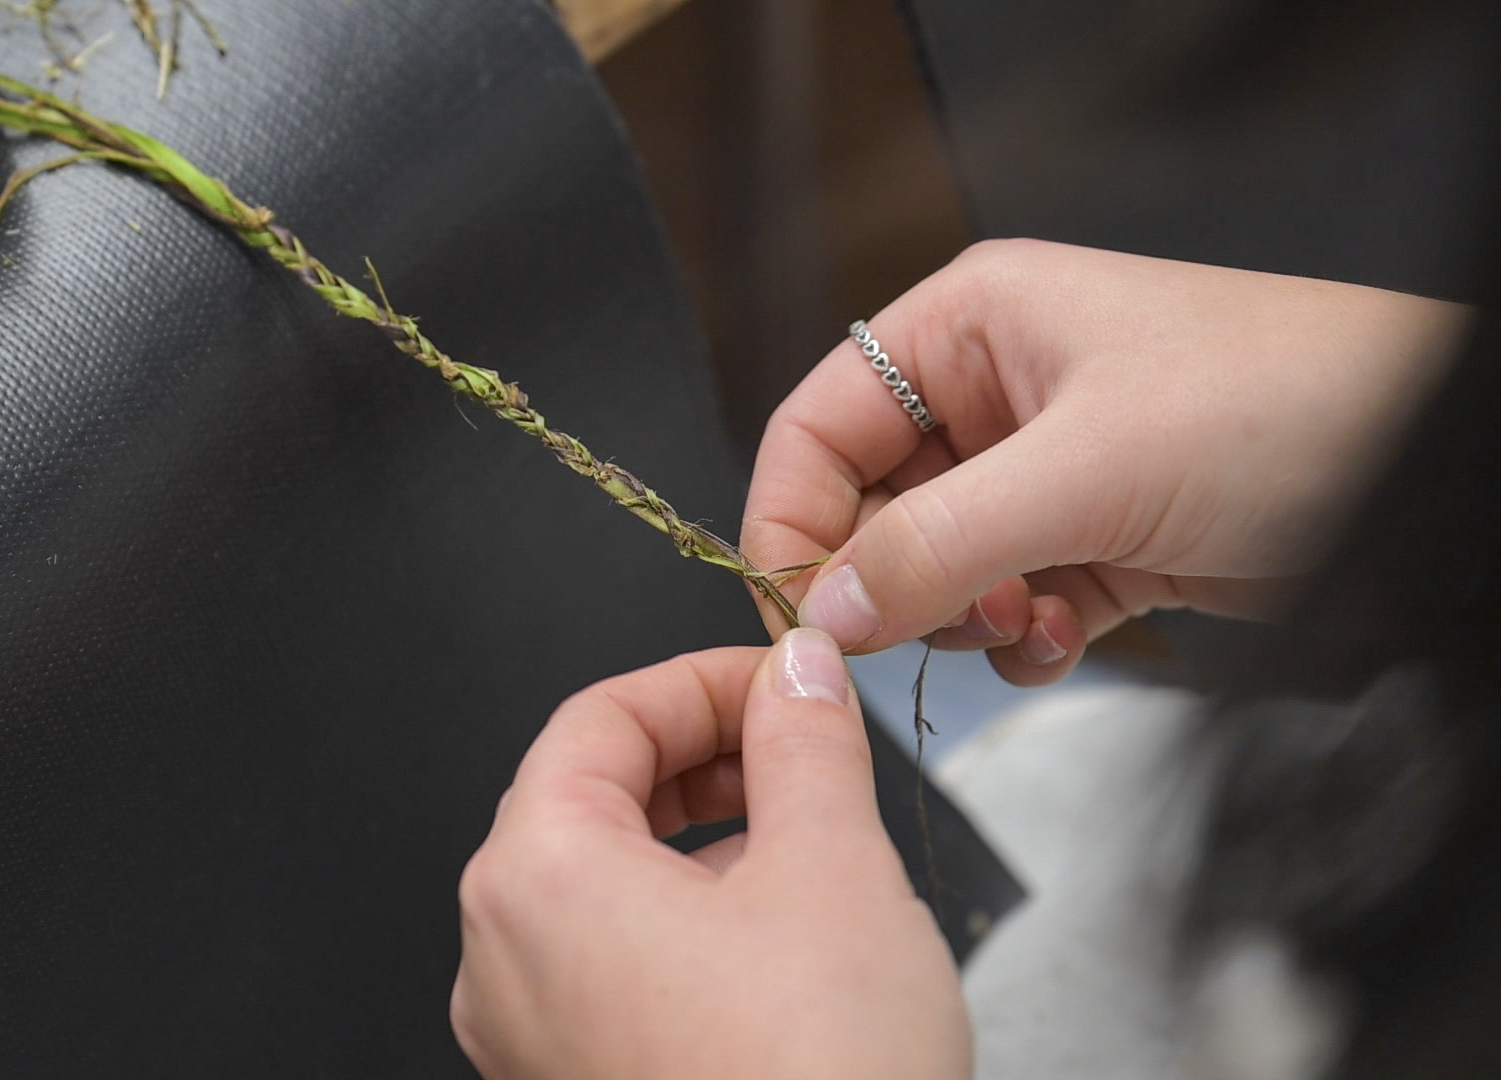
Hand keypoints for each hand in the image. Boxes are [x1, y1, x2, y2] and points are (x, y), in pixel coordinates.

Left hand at [450, 630, 968, 1079]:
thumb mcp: (832, 868)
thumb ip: (804, 742)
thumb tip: (797, 672)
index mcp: (536, 878)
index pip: (598, 720)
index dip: (701, 683)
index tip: (780, 681)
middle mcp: (503, 958)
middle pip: (588, 798)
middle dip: (702, 759)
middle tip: (800, 748)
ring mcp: (528, 1036)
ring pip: (602, 886)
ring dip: (698, 839)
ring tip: (802, 843)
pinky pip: (609, 967)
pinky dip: (681, 922)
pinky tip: (772, 940)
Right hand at [743, 239, 1471, 683]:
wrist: (1440, 466)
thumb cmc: (1291, 405)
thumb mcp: (1088, 472)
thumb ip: (936, 545)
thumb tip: (823, 608)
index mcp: (973, 325)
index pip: (820, 425)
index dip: (791, 518)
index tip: (793, 612)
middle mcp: (998, 393)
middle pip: (871, 507)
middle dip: (898, 579)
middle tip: (933, 622)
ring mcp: (1049, 471)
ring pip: (938, 568)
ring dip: (969, 614)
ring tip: (1038, 616)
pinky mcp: (1099, 537)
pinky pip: (1010, 602)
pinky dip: (1026, 637)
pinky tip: (1076, 635)